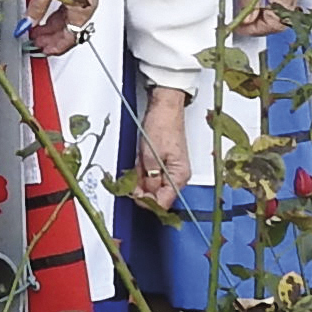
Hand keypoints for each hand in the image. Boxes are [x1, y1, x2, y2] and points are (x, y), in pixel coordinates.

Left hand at [21, 0, 98, 58]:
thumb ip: (37, 9)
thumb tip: (27, 22)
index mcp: (82, 11)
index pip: (70, 39)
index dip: (54, 47)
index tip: (41, 49)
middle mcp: (87, 8)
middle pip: (70, 32)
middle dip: (52, 38)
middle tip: (35, 41)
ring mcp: (85, 0)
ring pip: (69, 21)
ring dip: (53, 27)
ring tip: (37, 29)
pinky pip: (70, 10)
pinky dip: (57, 16)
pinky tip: (46, 16)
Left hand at [130, 83, 192, 204]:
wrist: (165, 108)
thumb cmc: (163, 126)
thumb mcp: (151, 156)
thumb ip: (149, 179)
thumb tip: (145, 195)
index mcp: (179, 176)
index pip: (164, 202)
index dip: (147, 201)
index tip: (134, 194)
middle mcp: (178, 175)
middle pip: (158, 195)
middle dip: (142, 189)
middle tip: (132, 177)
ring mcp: (171, 170)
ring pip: (152, 185)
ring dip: (141, 179)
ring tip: (139, 163)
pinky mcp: (164, 163)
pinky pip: (152, 175)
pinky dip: (143, 171)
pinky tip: (140, 162)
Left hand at [235, 0, 306, 34]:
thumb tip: (243, 19)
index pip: (274, 25)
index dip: (254, 30)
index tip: (239, 27)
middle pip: (278, 21)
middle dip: (259, 25)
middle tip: (240, 23)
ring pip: (279, 11)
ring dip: (263, 15)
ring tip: (245, 12)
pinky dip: (267, 4)